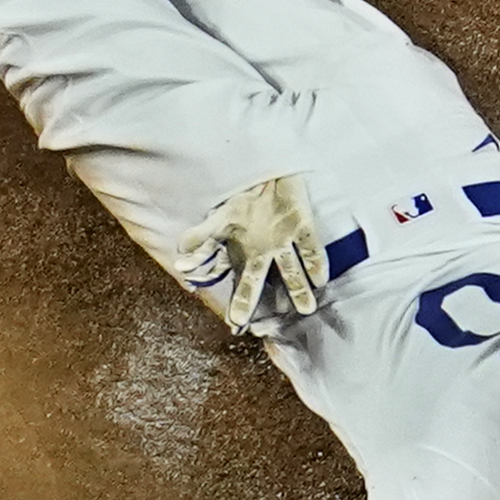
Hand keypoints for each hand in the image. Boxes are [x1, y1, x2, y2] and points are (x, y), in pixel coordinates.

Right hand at [186, 173, 327, 327]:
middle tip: (247, 323)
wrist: (267, 174)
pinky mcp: (304, 226)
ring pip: (292, 271)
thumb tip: (179, 250)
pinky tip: (320, 278)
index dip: (238, 304)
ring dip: (299, 289)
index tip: (235, 325)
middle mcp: (265, 254)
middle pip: (258, 281)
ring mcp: (285, 243)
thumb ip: (201, 235)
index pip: (240, 285)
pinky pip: (311, 247)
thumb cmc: (245, 200)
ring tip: (306, 309)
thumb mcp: (220, 217)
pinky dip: (316, 261)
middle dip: (252, 300)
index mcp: (245, 255)